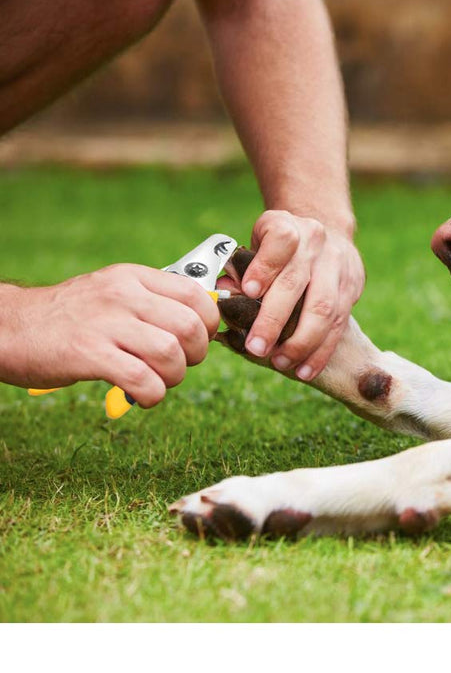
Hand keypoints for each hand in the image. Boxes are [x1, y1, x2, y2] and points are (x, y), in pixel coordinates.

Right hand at [0, 264, 219, 406]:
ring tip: (158, 381)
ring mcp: (105, 323)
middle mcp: (122, 295)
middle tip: (179, 365)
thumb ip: (154, 302)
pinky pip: (142, 379)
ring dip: (174, 377)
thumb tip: (203, 323)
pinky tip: (141, 395)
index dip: (208, 323)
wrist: (10, 326)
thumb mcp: (114, 293)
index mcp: (134, 277)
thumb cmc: (72, 316)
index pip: (195, 294)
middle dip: (196, 355)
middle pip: (189, 326)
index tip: (199, 340)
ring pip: (170, 353)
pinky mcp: (88, 353)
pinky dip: (152, 394)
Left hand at [222, 210, 364, 380]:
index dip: (264, 266)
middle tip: (256, 347)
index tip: (248, 290)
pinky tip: (304, 369)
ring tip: (281, 362)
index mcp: (287, 227)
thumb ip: (241, 267)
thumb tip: (223, 292)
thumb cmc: (280, 246)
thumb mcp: (258, 243)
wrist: (326, 231)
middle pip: (297, 282)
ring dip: (301, 342)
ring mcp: (337, 266)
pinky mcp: (352, 288)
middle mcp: (316, 243)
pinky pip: (338, 325)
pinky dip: (320, 352)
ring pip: (324, 309)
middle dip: (274, 319)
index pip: (280, 241)